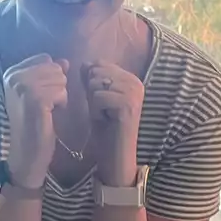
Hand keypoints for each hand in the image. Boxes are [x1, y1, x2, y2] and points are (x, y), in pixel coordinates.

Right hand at [3, 53, 68, 189]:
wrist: (27, 152)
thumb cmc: (34, 124)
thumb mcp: (40, 94)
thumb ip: (49, 74)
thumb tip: (64, 61)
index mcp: (11, 73)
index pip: (46, 59)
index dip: (51, 78)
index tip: (39, 97)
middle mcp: (14, 76)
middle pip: (54, 67)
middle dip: (56, 87)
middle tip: (43, 106)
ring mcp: (23, 86)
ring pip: (60, 79)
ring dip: (59, 96)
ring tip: (45, 111)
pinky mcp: (35, 98)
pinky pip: (62, 92)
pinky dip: (61, 104)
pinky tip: (48, 115)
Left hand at [83, 62, 144, 186]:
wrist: (115, 156)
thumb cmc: (106, 130)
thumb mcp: (96, 100)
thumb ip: (91, 80)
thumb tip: (84, 63)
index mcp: (130, 78)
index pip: (98, 65)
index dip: (91, 85)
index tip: (102, 105)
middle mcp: (135, 82)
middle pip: (96, 73)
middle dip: (92, 94)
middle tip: (104, 112)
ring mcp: (134, 93)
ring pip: (95, 84)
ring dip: (93, 104)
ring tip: (105, 117)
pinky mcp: (128, 105)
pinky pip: (98, 97)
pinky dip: (96, 111)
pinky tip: (106, 121)